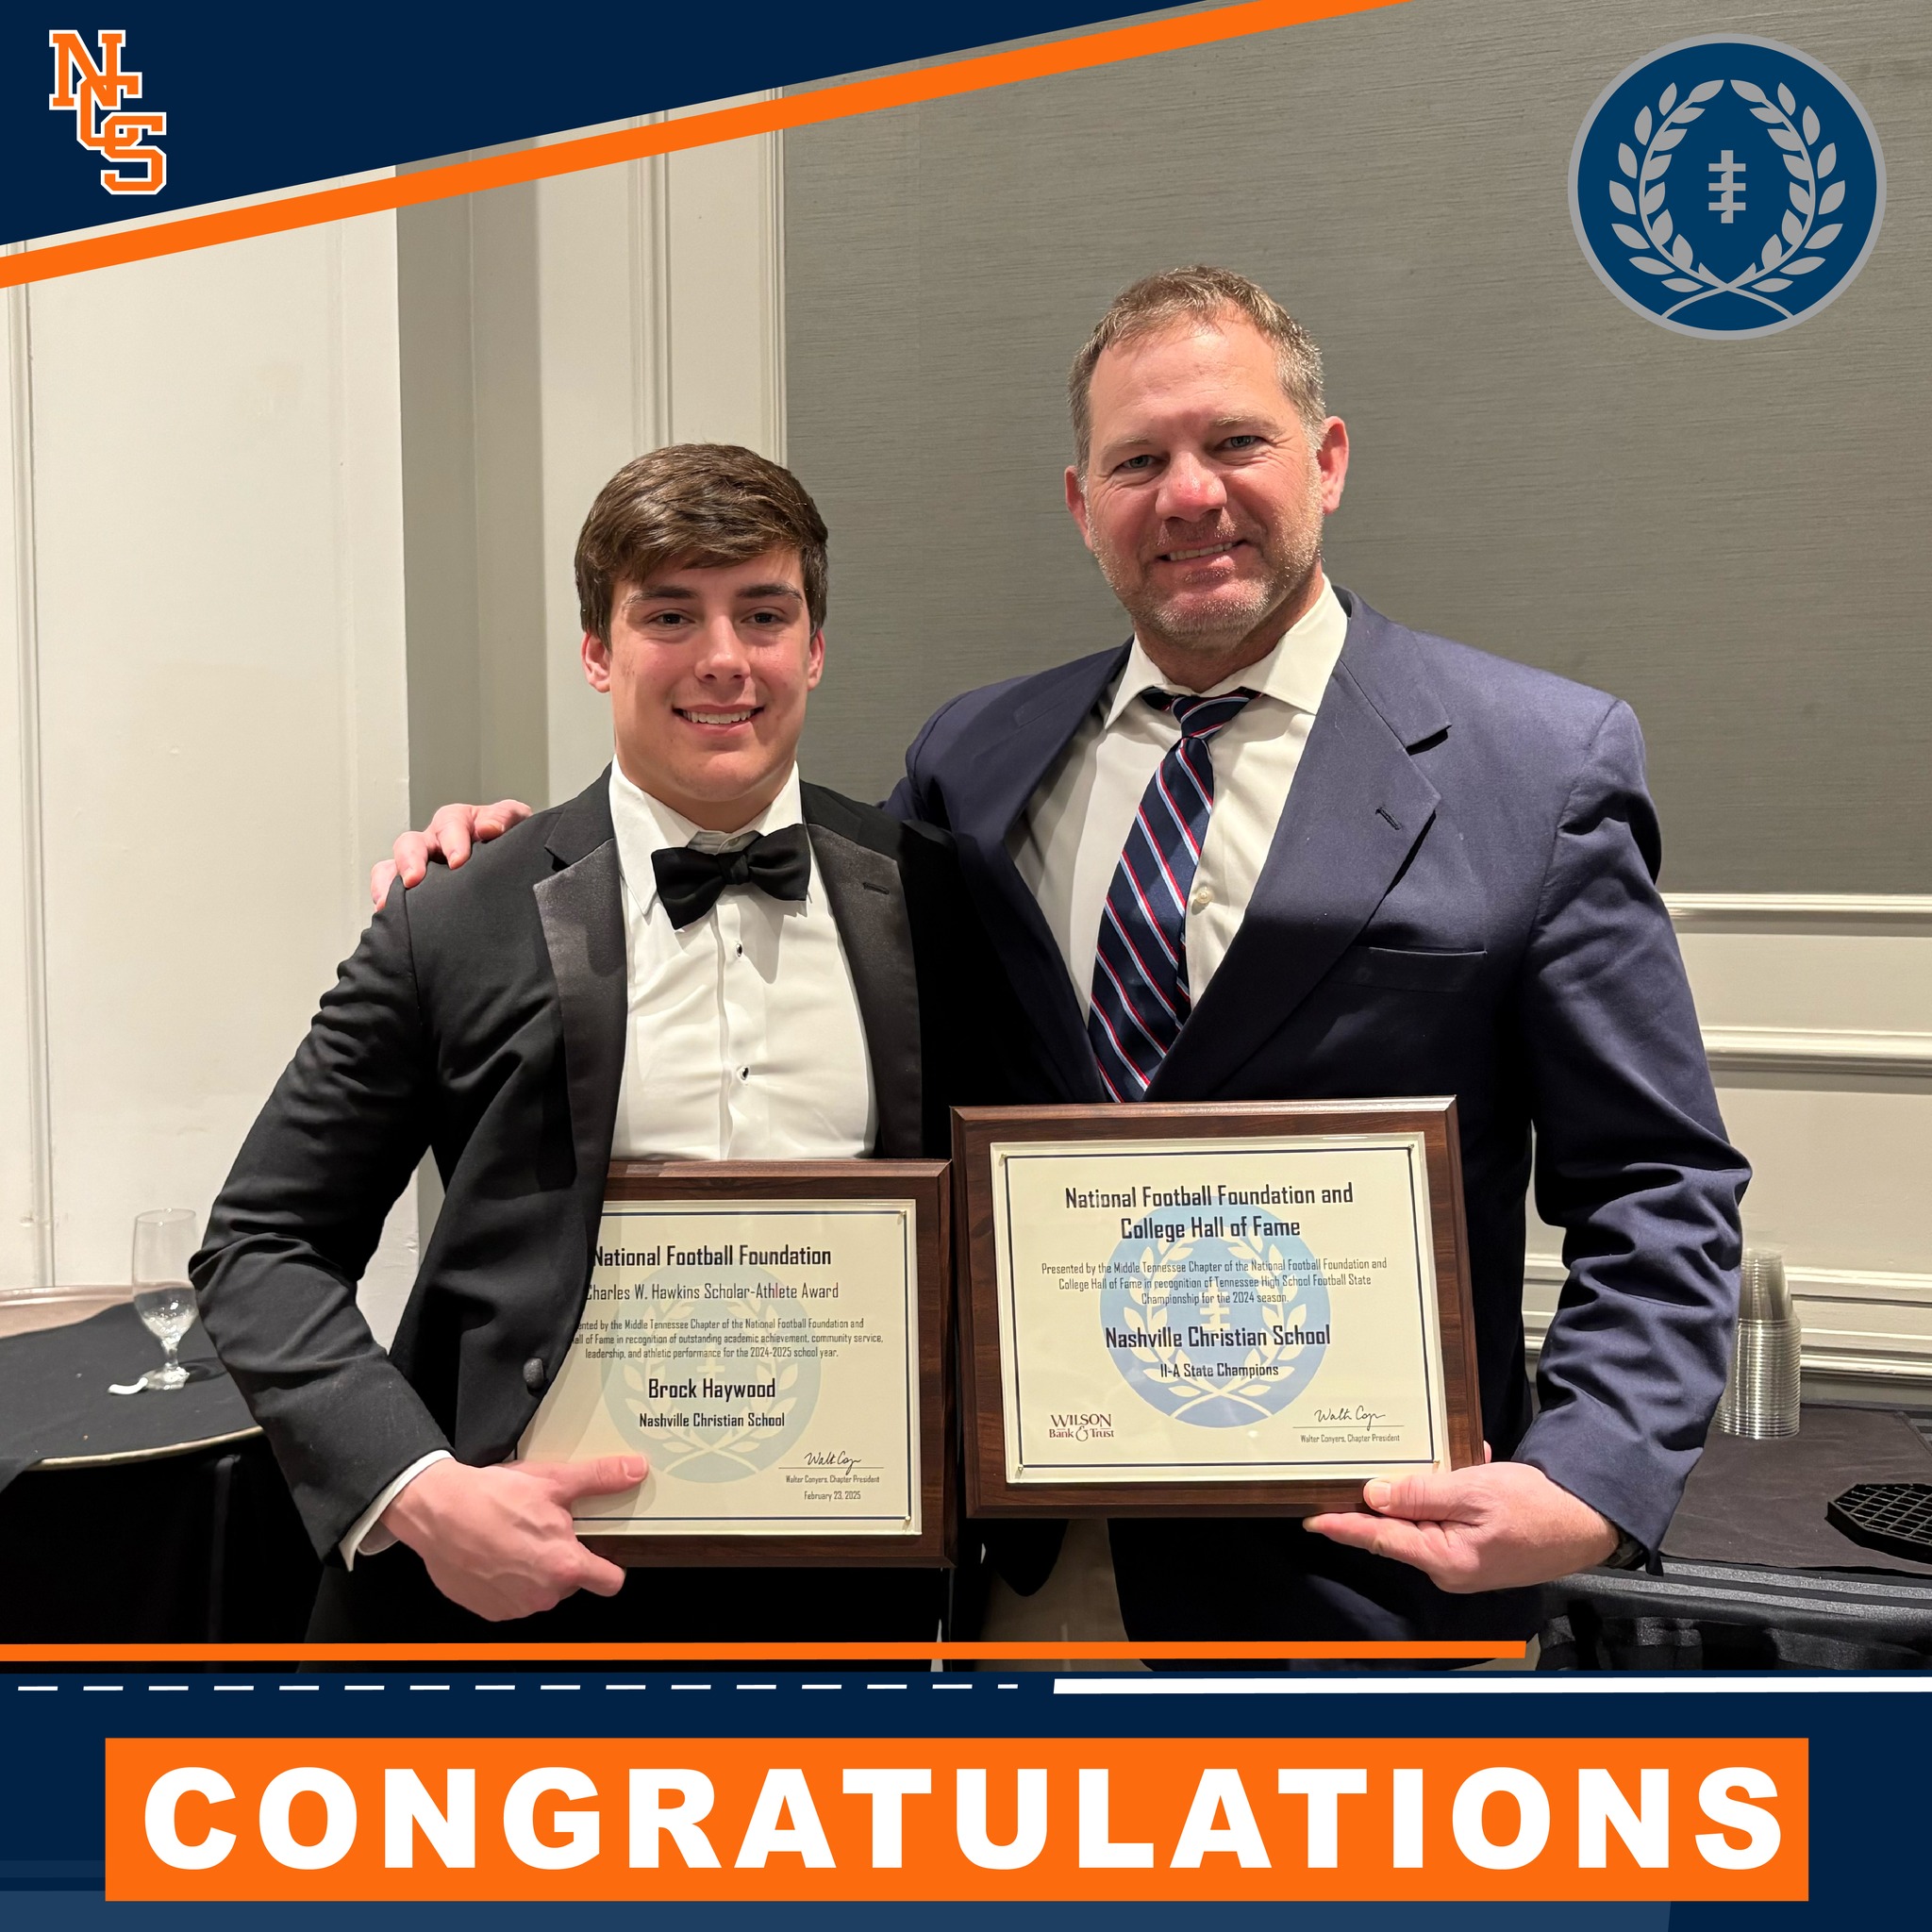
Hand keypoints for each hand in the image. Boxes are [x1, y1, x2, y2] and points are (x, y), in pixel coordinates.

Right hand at [369, 799, 531, 907]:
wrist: (513, 865)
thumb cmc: (510, 840)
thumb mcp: (515, 821)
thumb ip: (505, 818)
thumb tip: (488, 828)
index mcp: (458, 822)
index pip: (450, 823)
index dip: (452, 841)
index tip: (458, 861)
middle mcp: (433, 841)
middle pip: (411, 843)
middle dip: (410, 860)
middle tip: (415, 879)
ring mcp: (421, 865)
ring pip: (392, 866)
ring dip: (388, 882)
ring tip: (388, 902)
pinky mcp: (414, 887)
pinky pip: (388, 889)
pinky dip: (383, 898)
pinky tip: (387, 915)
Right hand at [380, 1454, 645, 1620]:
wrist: (438, 1512)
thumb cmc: (492, 1498)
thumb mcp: (553, 1481)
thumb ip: (600, 1479)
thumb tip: (634, 1470)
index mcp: (565, 1566)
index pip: (610, 1582)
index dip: (609, 1566)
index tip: (601, 1554)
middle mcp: (543, 1594)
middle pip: (572, 1582)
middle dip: (564, 1559)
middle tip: (545, 1531)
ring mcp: (515, 1606)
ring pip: (542, 1591)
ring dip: (536, 1571)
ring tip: (517, 1539)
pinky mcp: (490, 1610)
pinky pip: (513, 1600)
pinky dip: (509, 1582)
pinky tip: (497, 1555)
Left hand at [1302, 1451, 1619, 1593]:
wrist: (1590, 1518)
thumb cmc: (1541, 1508)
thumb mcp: (1474, 1491)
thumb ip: (1421, 1494)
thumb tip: (1376, 1496)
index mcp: (1446, 1558)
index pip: (1381, 1539)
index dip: (1345, 1525)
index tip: (1314, 1518)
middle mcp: (1451, 1567)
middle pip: (1400, 1529)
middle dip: (1384, 1498)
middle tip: (1354, 1474)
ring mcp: (1467, 1561)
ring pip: (1426, 1518)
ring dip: (1424, 1488)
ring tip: (1425, 1461)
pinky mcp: (1481, 1548)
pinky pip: (1451, 1517)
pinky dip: (1452, 1491)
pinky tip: (1465, 1464)